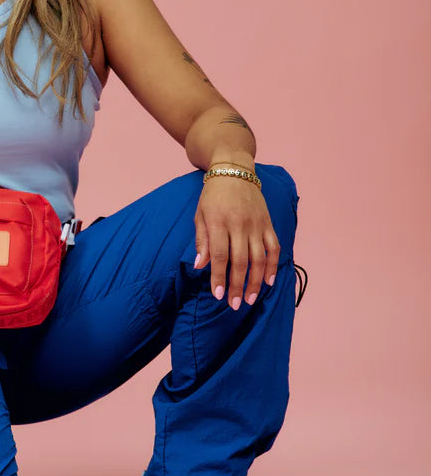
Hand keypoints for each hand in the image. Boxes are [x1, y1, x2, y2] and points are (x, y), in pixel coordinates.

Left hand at [193, 177, 279, 308]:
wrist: (234, 171)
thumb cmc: (212, 196)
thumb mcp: (200, 215)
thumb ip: (202, 241)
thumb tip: (200, 266)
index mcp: (219, 222)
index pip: (219, 256)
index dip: (219, 277)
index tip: (218, 296)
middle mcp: (239, 224)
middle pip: (240, 261)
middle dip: (238, 286)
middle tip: (235, 304)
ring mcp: (256, 224)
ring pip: (259, 258)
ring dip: (256, 281)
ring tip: (251, 299)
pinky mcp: (268, 223)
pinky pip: (274, 247)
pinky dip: (273, 265)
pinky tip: (269, 281)